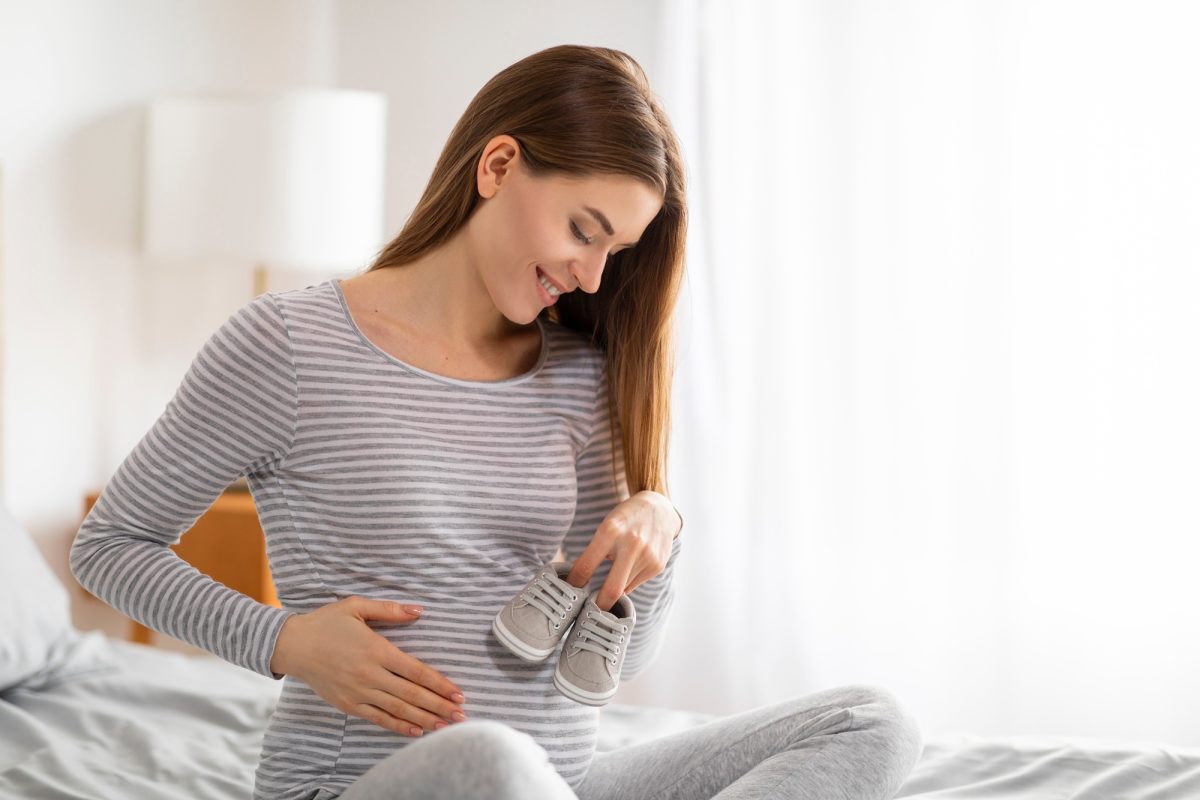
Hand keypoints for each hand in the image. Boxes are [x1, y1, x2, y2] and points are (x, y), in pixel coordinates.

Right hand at [269, 596, 466, 736]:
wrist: (292, 645)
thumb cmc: (326, 623)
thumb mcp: (356, 606)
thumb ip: (389, 610)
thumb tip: (419, 610)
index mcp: (376, 650)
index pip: (416, 671)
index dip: (440, 684)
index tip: (458, 693)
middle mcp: (370, 675)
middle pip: (412, 695)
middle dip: (439, 706)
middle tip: (461, 715)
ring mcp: (358, 692)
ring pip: (398, 710)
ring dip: (425, 719)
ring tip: (446, 726)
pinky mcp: (348, 705)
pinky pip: (378, 719)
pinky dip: (398, 726)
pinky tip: (416, 731)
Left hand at [565, 490, 680, 611]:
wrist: (659, 509)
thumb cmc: (625, 520)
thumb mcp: (606, 527)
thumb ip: (594, 553)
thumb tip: (578, 583)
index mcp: (610, 531)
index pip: (587, 566)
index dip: (575, 583)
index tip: (567, 595)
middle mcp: (632, 544)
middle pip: (612, 588)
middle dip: (599, 605)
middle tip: (589, 613)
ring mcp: (648, 556)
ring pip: (624, 588)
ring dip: (615, 587)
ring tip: (615, 573)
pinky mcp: (658, 565)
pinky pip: (635, 584)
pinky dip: (628, 581)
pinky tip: (632, 564)